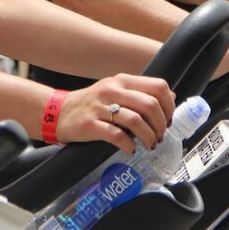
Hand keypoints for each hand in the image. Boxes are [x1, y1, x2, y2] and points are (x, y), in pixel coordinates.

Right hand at [57, 74, 174, 152]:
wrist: (58, 112)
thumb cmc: (91, 104)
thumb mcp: (115, 90)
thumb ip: (140, 92)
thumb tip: (170, 96)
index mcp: (122, 81)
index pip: (158, 87)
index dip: (169, 106)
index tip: (168, 120)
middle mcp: (112, 90)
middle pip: (150, 105)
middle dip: (161, 125)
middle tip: (159, 136)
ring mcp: (100, 107)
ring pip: (136, 121)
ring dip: (148, 137)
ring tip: (148, 145)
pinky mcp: (90, 124)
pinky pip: (117, 135)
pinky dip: (128, 145)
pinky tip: (130, 149)